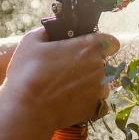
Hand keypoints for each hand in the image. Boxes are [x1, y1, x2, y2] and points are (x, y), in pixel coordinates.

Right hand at [0, 28, 119, 128]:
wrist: (27, 111)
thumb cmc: (27, 73)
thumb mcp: (31, 42)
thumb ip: (48, 31)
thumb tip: (54, 29)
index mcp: (89, 47)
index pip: (111, 41)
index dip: (100, 44)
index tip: (87, 49)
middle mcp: (100, 67)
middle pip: (102, 62)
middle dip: (88, 65)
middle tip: (65, 70)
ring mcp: (100, 89)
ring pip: (101, 83)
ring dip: (89, 84)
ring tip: (66, 89)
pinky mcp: (96, 108)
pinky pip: (98, 103)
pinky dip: (88, 102)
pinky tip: (71, 102)